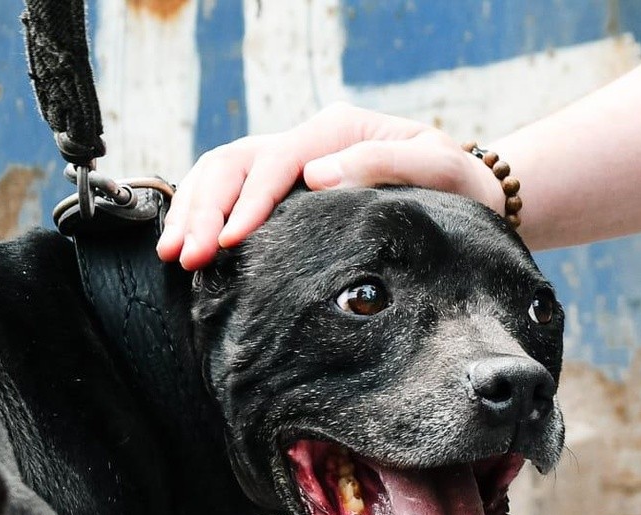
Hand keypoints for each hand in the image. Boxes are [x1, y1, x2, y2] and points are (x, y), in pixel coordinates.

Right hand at [156, 102, 503, 269]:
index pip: (277, 160)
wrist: (467, 196)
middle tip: (185, 257)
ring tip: (172, 255)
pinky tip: (188, 243)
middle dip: (204, 209)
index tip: (227, 242)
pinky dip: (203, 213)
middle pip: (235, 163)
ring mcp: (295, 164)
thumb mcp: (440, 168)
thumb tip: (316, 177)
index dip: (247, 201)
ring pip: (223, 174)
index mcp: (339, 130)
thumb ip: (385, 162)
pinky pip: (232, 192)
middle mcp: (309, 143)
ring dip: (193, 211)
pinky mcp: (288, 191)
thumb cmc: (457, 186)